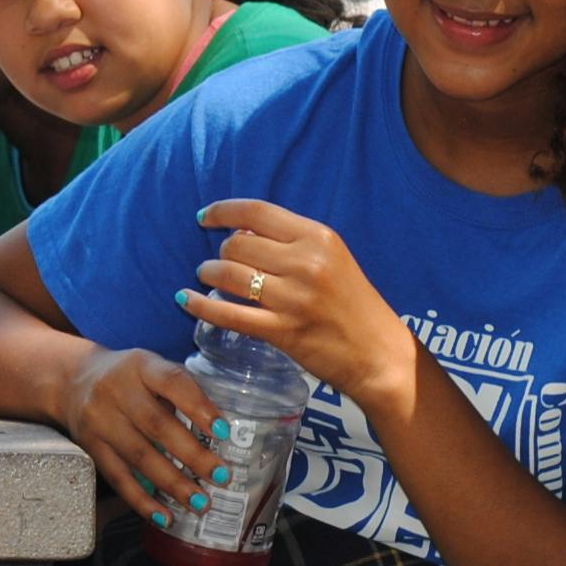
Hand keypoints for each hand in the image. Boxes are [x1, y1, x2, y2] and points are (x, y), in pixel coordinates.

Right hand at [57, 346, 228, 526]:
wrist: (71, 380)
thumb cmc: (128, 378)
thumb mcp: (150, 368)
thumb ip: (181, 391)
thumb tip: (224, 434)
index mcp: (140, 365)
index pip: (172, 382)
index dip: (199, 407)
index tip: (224, 432)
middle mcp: (116, 390)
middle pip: (157, 425)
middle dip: (193, 455)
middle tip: (221, 477)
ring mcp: (100, 420)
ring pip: (139, 456)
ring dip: (173, 483)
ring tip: (200, 503)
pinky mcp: (90, 447)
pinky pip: (118, 478)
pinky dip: (143, 501)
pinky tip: (165, 517)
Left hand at [185, 200, 422, 418]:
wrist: (380, 354)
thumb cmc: (353, 305)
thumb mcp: (332, 260)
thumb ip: (291, 243)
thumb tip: (239, 233)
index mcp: (319, 237)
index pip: (257, 212)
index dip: (223, 211)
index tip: (205, 217)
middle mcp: (306, 263)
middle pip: (237, 245)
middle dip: (219, 253)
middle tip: (218, 263)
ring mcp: (294, 299)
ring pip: (229, 275)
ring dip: (208, 274)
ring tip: (206, 278)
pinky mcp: (283, 332)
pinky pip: (228, 313)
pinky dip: (200, 305)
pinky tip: (185, 300)